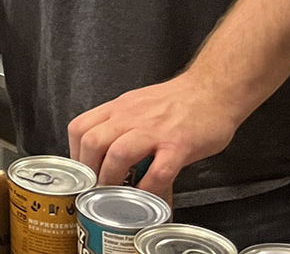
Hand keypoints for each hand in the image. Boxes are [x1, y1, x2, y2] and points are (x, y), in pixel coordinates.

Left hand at [68, 72, 239, 201]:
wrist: (214, 90)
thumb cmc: (177, 101)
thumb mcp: (137, 104)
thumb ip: (120, 124)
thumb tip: (105, 153)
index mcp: (118, 108)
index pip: (80, 127)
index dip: (75, 154)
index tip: (81, 173)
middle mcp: (130, 117)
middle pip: (92, 142)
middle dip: (89, 171)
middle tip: (95, 189)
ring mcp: (155, 131)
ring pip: (118, 155)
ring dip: (113, 180)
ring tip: (116, 197)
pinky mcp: (179, 146)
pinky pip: (158, 172)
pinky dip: (148, 190)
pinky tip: (148, 199)